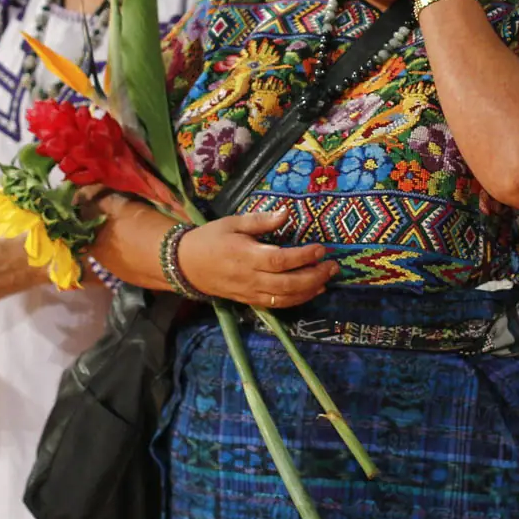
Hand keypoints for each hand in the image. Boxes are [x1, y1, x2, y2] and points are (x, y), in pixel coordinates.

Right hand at [178, 208, 337, 308]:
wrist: (186, 264)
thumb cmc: (210, 238)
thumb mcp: (232, 223)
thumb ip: (260, 220)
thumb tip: (286, 213)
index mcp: (245, 256)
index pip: (280, 260)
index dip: (303, 256)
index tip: (321, 249)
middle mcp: (249, 278)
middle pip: (287, 283)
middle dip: (314, 276)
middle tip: (333, 266)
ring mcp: (249, 293)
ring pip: (284, 298)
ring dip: (309, 290)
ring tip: (326, 279)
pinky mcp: (248, 301)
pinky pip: (276, 304)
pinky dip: (296, 300)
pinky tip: (310, 291)